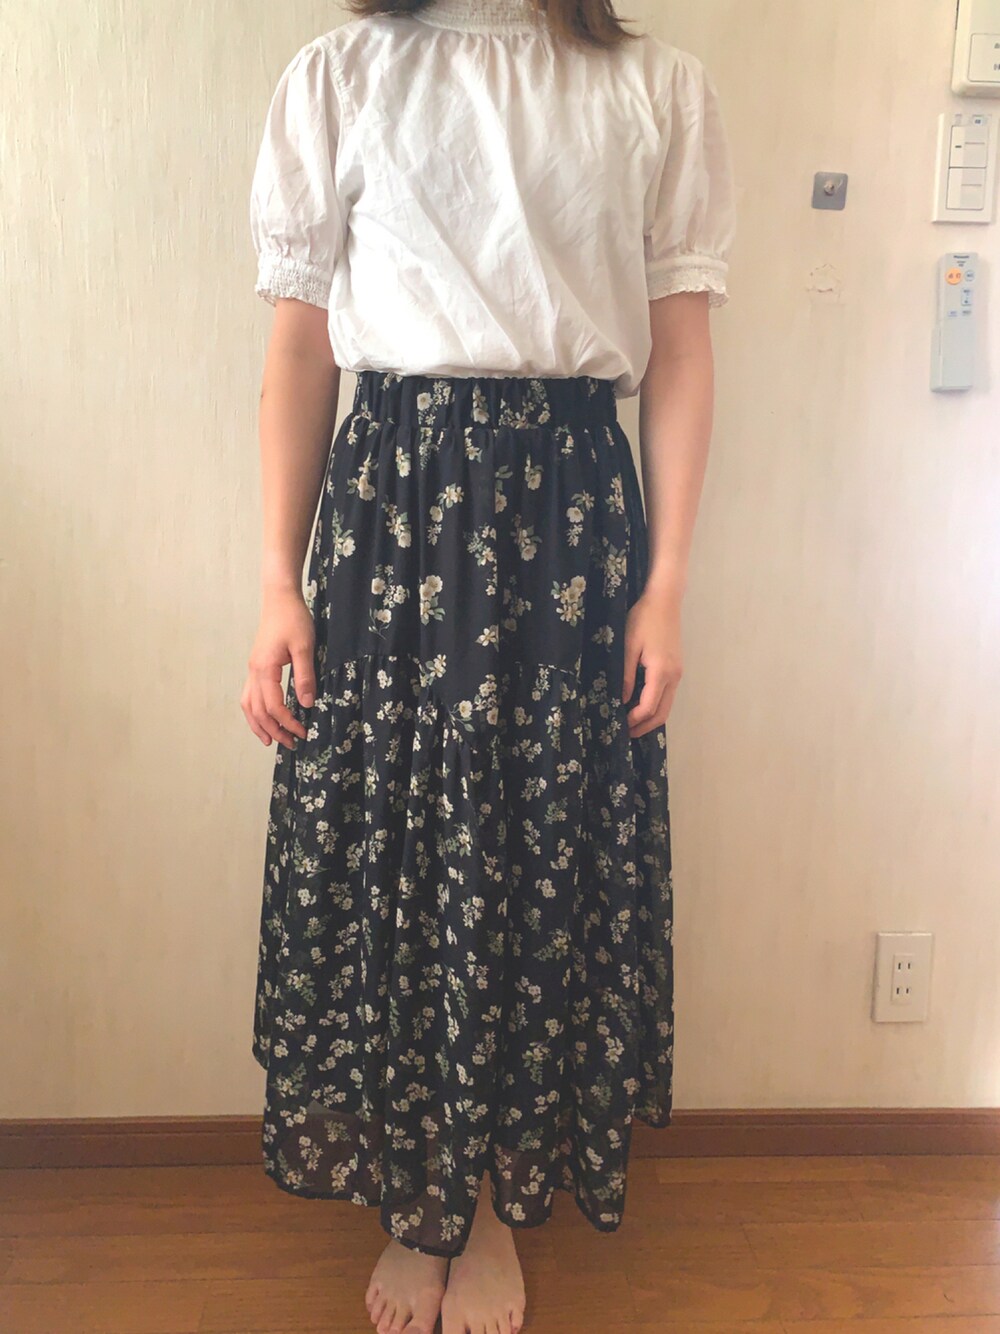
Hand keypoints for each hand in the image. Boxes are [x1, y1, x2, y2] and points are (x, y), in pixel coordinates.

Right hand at [241, 587, 316, 747]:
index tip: (303, 732)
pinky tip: (264, 718)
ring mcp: (252, 669)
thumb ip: (305, 676)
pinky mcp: (256, 666)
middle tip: (291, 744)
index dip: (287, 722)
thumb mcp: (304, 647)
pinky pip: (249, 695)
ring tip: (271, 740)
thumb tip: (307, 703)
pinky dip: (255, 711)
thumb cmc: (293, 620)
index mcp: (264, 669)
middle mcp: (254, 672)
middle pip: (258, 711)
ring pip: (248, 705)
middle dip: (274, 730)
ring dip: (259, 724)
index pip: (273, 706)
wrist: (280, 600)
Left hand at [622, 585, 682, 737]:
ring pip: (667, 705)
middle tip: (627, 734)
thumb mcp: (628, 647)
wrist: (664, 601)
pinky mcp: (676, 668)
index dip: (634, 720)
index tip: (620, 726)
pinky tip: (642, 705)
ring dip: (652, 717)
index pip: (648, 707)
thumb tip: (623, 700)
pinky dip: (656, 705)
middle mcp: (674, 676)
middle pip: (663, 712)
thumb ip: (626, 676)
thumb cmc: (643, 620)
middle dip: (646, 726)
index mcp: (661, 672)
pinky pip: (668, 694)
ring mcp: (678, 673)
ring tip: (633, 724)